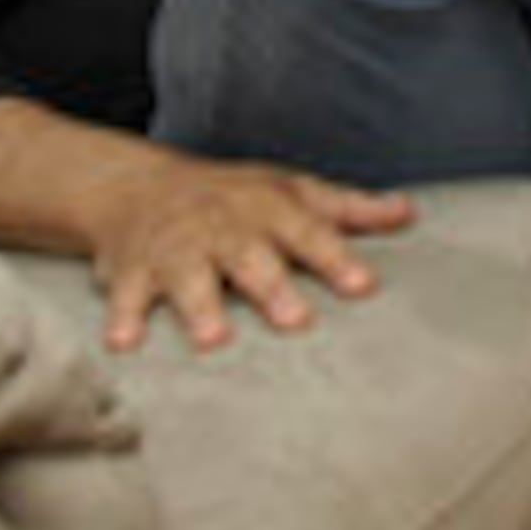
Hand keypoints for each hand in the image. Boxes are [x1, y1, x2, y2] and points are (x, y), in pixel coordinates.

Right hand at [88, 152, 415, 354]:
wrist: (138, 187)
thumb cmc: (233, 198)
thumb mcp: (292, 192)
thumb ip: (349, 210)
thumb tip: (408, 213)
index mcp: (267, 209)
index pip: (309, 232)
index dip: (337, 258)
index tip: (363, 286)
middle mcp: (223, 227)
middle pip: (249, 256)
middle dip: (271, 287)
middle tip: (295, 321)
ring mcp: (175, 248)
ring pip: (188, 275)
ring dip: (199, 306)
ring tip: (213, 340)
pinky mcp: (131, 269)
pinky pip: (124, 293)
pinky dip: (122, 316)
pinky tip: (124, 342)